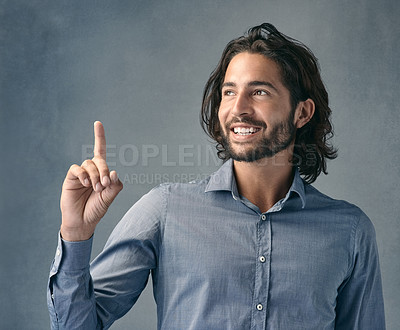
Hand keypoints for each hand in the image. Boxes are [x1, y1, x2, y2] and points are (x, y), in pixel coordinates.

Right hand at [60, 121, 122, 240]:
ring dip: (95, 175)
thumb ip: (114, 186)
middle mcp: (91, 170)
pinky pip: (76, 169)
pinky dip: (83, 174)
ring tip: (96, 188)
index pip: (101, 151)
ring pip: (89, 164)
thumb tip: (115, 172)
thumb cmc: (96, 209)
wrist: (82, 222)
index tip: (97, 123)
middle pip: (99, 160)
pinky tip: (86, 183)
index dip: (99, 137)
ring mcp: (81, 174)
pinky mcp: (71, 178)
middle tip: (105, 184)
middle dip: (104, 170)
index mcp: (102, 173)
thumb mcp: (109, 198)